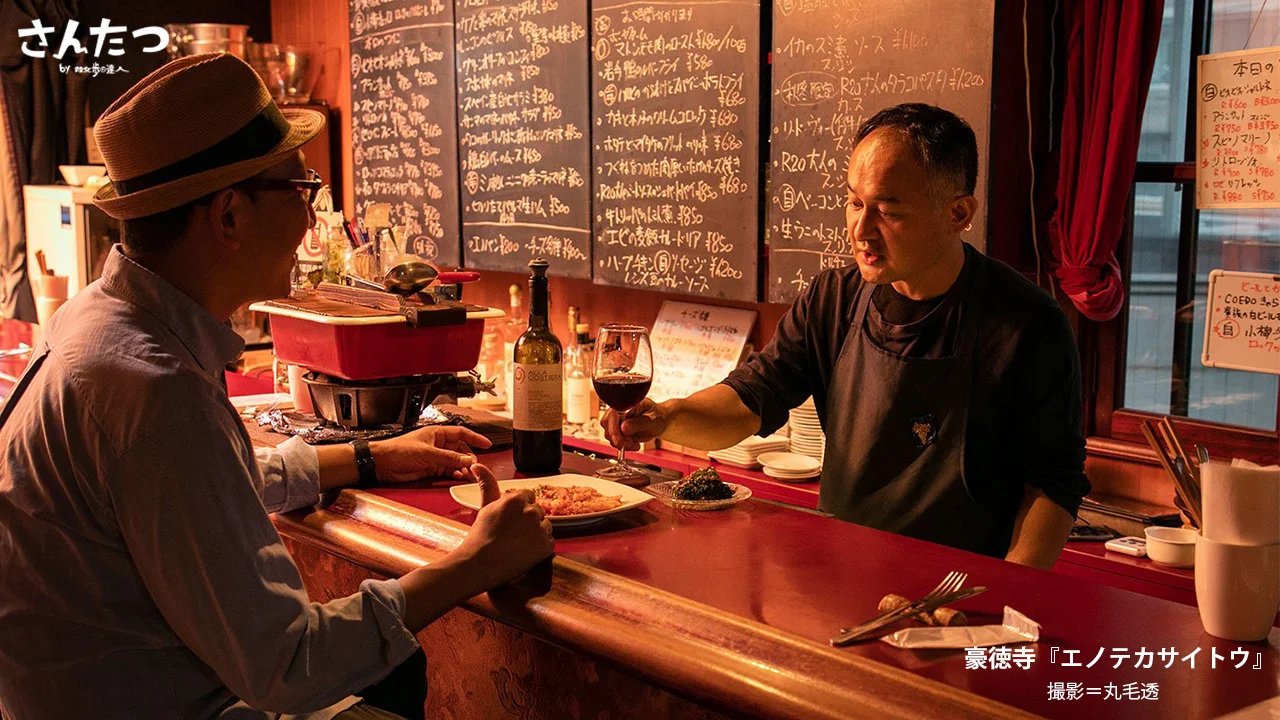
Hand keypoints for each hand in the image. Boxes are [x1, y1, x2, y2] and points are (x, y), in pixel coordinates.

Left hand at [371, 426, 492, 481]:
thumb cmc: (398, 450)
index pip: (461, 433)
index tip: (487, 444)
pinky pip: (448, 470)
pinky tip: (458, 476)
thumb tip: (467, 459)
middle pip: (461, 449)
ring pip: (456, 461)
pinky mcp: (431, 468)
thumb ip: (448, 457)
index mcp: (437, 433)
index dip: (475, 438)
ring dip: (463, 467)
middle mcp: (437, 444)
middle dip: (469, 457)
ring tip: (468, 473)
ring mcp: (435, 457)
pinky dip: (455, 473)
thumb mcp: (427, 452)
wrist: (382, 464)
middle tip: (475, 465)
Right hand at [453, 464, 553, 590]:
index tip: (510, 520)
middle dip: (528, 521)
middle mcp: (531, 511)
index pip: (528, 497)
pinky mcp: (546, 546)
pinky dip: (540, 548)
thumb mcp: (485, 506)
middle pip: (537, 511)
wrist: (479, 564)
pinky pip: (549, 542)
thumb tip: (476, 465)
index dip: (519, 509)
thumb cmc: (480, 536)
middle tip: (511, 533)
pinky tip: (524, 551)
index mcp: (516, 499)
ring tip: (517, 543)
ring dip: (536, 533)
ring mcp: (539, 529)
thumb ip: (487, 484)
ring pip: (545, 526)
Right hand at [602, 398, 666, 451]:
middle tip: (629, 443)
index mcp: (627, 404)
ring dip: (622, 443)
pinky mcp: (619, 431)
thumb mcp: (652, 419)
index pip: (613, 413)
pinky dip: (624, 446)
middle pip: (607, 424)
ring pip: (610, 435)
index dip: (613, 427)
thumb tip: (623, 428)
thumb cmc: (657, 416)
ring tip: (635, 443)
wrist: (659, 422)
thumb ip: (638, 423)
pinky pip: (615, 441)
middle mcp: (619, 411)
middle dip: (616, 438)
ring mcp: (618, 422)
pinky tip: (635, 444)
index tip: (618, 440)